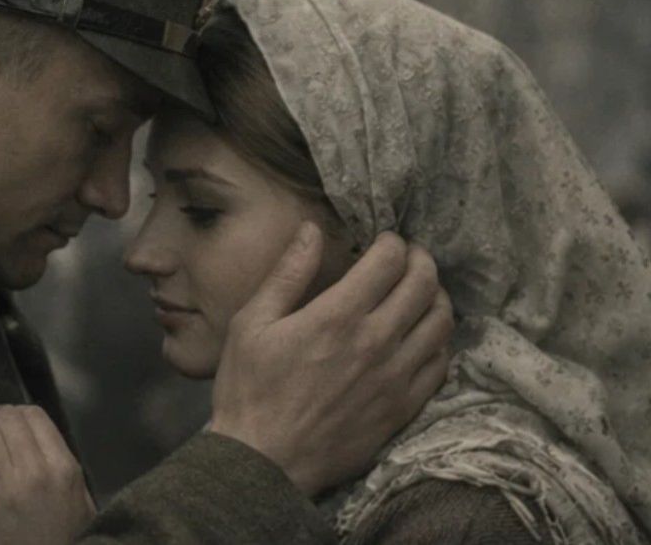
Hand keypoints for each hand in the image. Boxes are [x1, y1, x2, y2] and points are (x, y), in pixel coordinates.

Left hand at [0, 405, 95, 544]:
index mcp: (64, 469)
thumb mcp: (78, 501)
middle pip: (5, 417)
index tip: (5, 425)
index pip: (33, 414)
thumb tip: (31, 430)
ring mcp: (6, 491)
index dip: (14, 413)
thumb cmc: (63, 541)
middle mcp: (37, 473)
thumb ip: (60, 465)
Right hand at [208, 224, 452, 496]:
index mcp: (338, 316)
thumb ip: (287, 274)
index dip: (391, 242)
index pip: (390, 260)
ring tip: (420, 291)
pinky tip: (422, 336)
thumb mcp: (252, 323)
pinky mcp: (404, 407)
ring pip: (441, 321)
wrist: (265, 461)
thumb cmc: (250, 389)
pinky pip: (441, 363)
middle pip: (424, 284)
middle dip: (420, 260)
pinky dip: (438, 340)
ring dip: (436, 296)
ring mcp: (396, 377)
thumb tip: (311, 230)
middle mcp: (377, 341)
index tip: (382, 242)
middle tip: (409, 258)